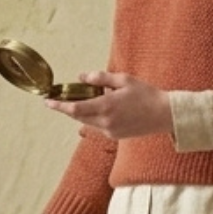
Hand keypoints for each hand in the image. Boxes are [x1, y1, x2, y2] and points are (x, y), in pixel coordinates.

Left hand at [46, 71, 172, 139]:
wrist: (165, 115)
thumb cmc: (146, 95)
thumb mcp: (123, 80)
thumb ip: (101, 78)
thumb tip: (82, 77)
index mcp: (106, 106)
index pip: (75, 108)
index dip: (59, 106)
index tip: (47, 101)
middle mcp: (105, 122)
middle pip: (78, 116)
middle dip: (68, 107)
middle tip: (60, 97)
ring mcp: (110, 131)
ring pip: (87, 121)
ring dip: (82, 112)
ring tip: (86, 99)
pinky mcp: (115, 136)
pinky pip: (98, 125)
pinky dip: (94, 116)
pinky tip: (103, 107)